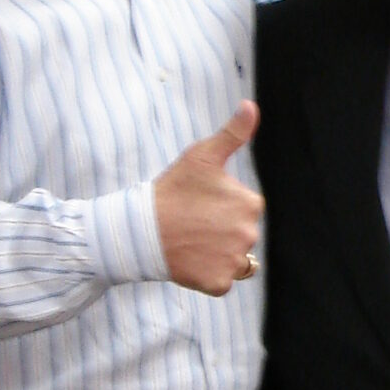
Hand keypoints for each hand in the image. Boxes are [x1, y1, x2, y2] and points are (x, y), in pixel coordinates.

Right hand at [153, 103, 264, 294]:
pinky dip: (208, 274)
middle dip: (222, 230)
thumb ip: (233, 133)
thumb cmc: (171, 189)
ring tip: (193, 242)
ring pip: (235, 259)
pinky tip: (190, 260)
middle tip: (193, 222)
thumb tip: (251, 105)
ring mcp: (234, 261)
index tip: (200, 203)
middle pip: (240, 234)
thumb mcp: (202, 155)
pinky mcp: (218, 283)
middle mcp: (249, 234)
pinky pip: (221, 280)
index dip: (222, 205)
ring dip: (219, 253)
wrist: (138, 229)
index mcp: (251, 203)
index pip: (245, 208)